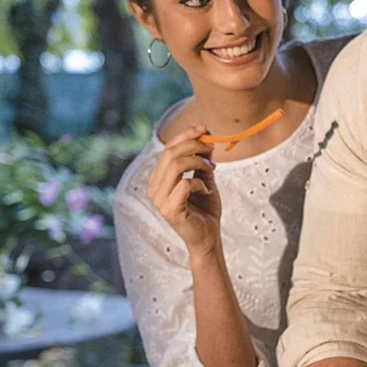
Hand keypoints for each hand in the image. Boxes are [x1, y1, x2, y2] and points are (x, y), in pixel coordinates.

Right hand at [148, 125, 221, 253]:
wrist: (208, 237)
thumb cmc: (206, 210)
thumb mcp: (205, 180)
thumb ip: (202, 162)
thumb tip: (206, 138)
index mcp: (159, 178)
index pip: (168, 149)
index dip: (185, 135)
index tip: (205, 129)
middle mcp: (154, 187)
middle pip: (170, 154)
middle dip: (194, 146)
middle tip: (211, 149)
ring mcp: (159, 200)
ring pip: (176, 166)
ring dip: (198, 162)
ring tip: (211, 170)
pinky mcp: (170, 210)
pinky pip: (185, 185)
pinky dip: (200, 183)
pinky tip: (207, 191)